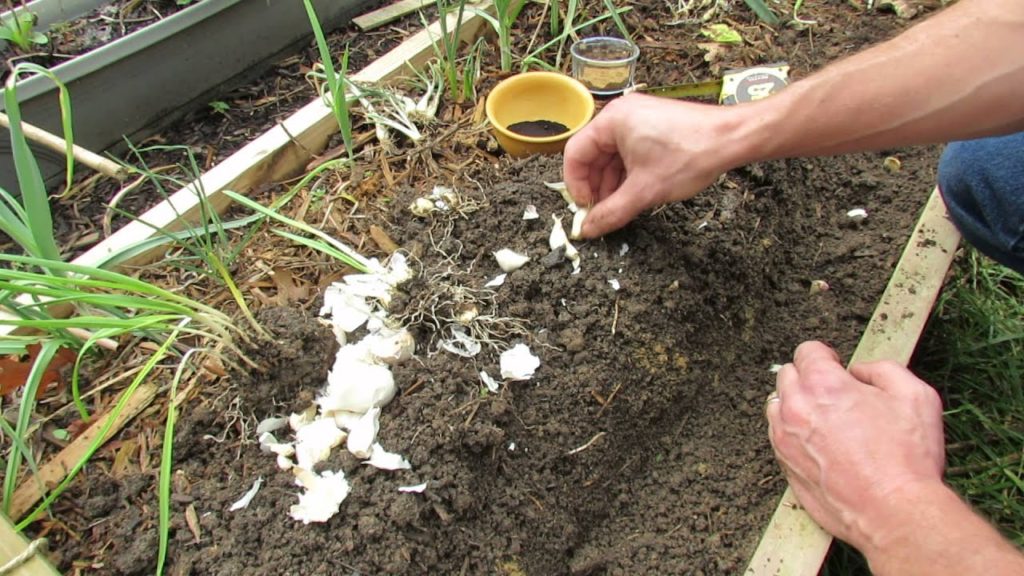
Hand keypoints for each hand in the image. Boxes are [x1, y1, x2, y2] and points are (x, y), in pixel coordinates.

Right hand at [563, 94, 738, 237]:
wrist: (732, 139)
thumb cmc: (691, 154)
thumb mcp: (645, 191)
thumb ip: (611, 212)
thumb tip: (588, 229)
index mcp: (612, 121)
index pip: (575, 153)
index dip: (576, 185)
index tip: (586, 208)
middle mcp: (621, 115)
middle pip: (592, 155)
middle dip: (596, 186)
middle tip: (602, 212)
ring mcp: (638, 119)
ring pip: (611, 156)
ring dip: (612, 183)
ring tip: (620, 207)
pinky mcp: (652, 127)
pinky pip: (628, 152)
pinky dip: (627, 174)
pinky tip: (634, 193)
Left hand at [765, 341, 945, 553]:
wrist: (894, 512)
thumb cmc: (907, 458)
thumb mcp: (915, 395)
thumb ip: (882, 369)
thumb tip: (859, 370)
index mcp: (823, 384)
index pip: (807, 351)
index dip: (826, 357)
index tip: (836, 367)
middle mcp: (796, 407)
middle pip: (788, 376)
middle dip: (809, 379)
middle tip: (835, 395)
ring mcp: (785, 438)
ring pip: (778, 406)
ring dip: (797, 406)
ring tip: (827, 421)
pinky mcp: (785, 465)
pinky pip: (779, 438)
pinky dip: (794, 435)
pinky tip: (822, 446)